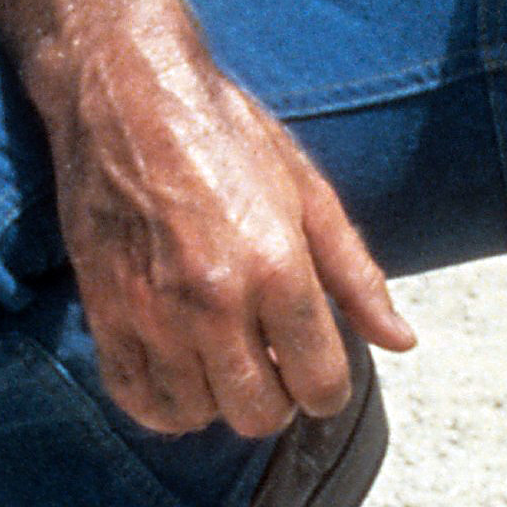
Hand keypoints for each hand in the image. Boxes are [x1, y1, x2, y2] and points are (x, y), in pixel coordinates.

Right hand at [0, 0, 417, 441]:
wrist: (126, 91)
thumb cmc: (225, 132)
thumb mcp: (308, 189)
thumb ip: (356, 274)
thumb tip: (401, 340)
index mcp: (277, 266)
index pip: (320, 382)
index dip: (329, 386)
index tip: (319, 369)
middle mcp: (215, 301)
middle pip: (259, 412)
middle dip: (279, 396)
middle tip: (273, 360)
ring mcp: (153, 313)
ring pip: (198, 415)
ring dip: (219, 399)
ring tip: (224, 357)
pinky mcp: (104, 313)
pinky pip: (137, 400)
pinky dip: (163, 402)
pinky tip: (179, 369)